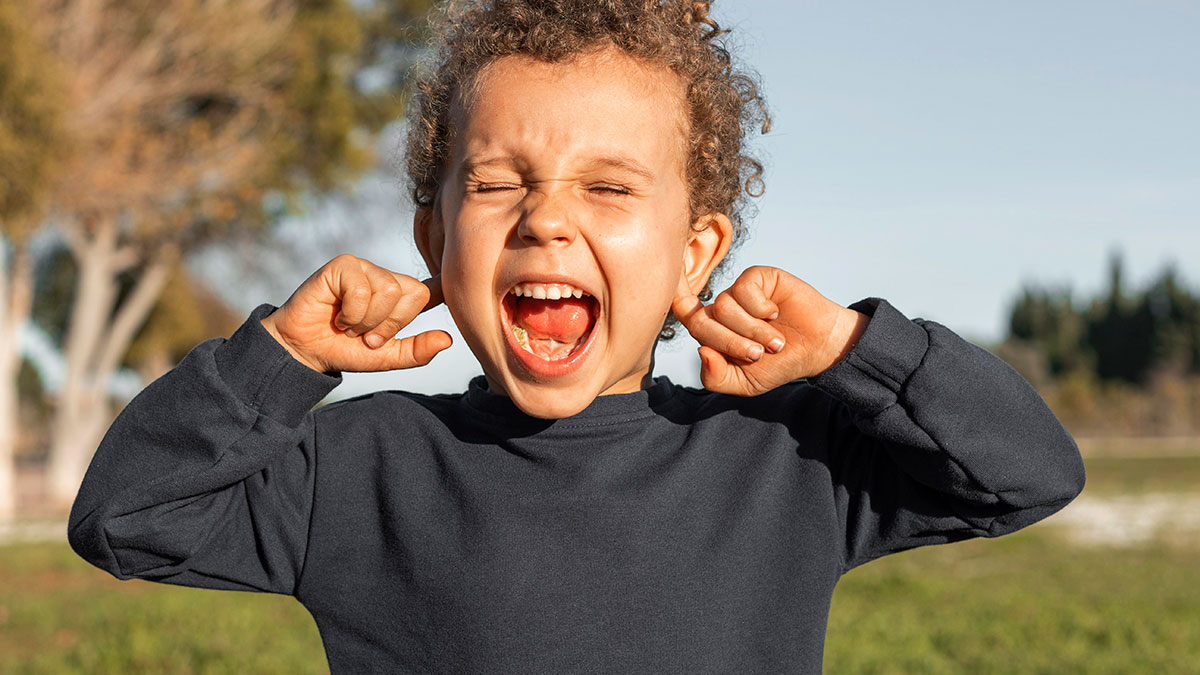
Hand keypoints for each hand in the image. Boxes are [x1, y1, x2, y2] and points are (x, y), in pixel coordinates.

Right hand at [260, 254, 451, 372]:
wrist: (304, 350)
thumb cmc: (344, 350)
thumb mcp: (385, 357)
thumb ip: (417, 351)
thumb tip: (448, 340)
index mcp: (399, 298)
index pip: (429, 290)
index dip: (444, 288)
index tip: (451, 290)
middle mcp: (385, 278)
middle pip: (413, 294)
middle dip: (390, 324)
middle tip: (366, 336)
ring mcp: (365, 269)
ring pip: (389, 291)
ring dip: (367, 321)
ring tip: (350, 326)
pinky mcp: (343, 265)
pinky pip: (362, 290)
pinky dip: (351, 313)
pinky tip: (338, 316)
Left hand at [671, 266, 868, 395]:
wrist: (817, 349)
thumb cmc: (779, 365)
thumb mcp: (744, 383)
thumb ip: (716, 377)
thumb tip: (701, 351)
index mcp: (713, 330)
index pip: (683, 313)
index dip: (671, 301)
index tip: (667, 294)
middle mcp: (721, 309)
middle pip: (700, 321)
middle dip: (729, 343)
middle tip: (758, 355)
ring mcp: (738, 291)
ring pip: (724, 307)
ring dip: (751, 330)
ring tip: (775, 341)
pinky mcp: (758, 277)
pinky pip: (743, 290)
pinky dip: (760, 309)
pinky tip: (775, 314)